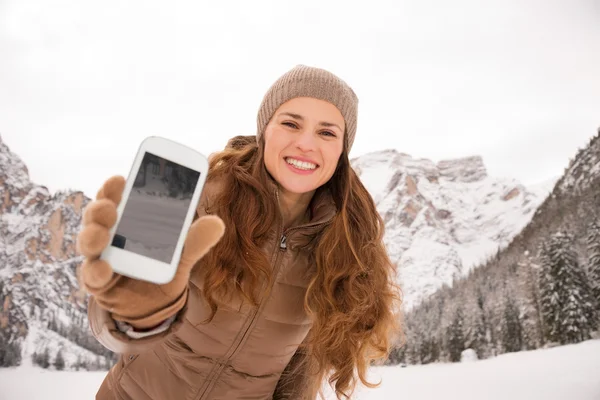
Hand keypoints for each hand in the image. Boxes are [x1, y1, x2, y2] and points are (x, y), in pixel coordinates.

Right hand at [77, 175, 223, 329]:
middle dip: (101, 208)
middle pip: (97, 216)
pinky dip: (97, 271)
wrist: (155, 303)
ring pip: (88, 242)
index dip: (113, 188)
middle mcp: (108, 234)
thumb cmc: (162, 266)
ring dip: (93, 235)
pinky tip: (106, 268)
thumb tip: (218, 223)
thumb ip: (196, 239)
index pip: (115, 198)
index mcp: (126, 219)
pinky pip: (92, 275)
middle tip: (110, 206)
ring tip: (102, 234)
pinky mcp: (98, 281)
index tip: (120, 178)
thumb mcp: (182, 253)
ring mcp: (100, 257)